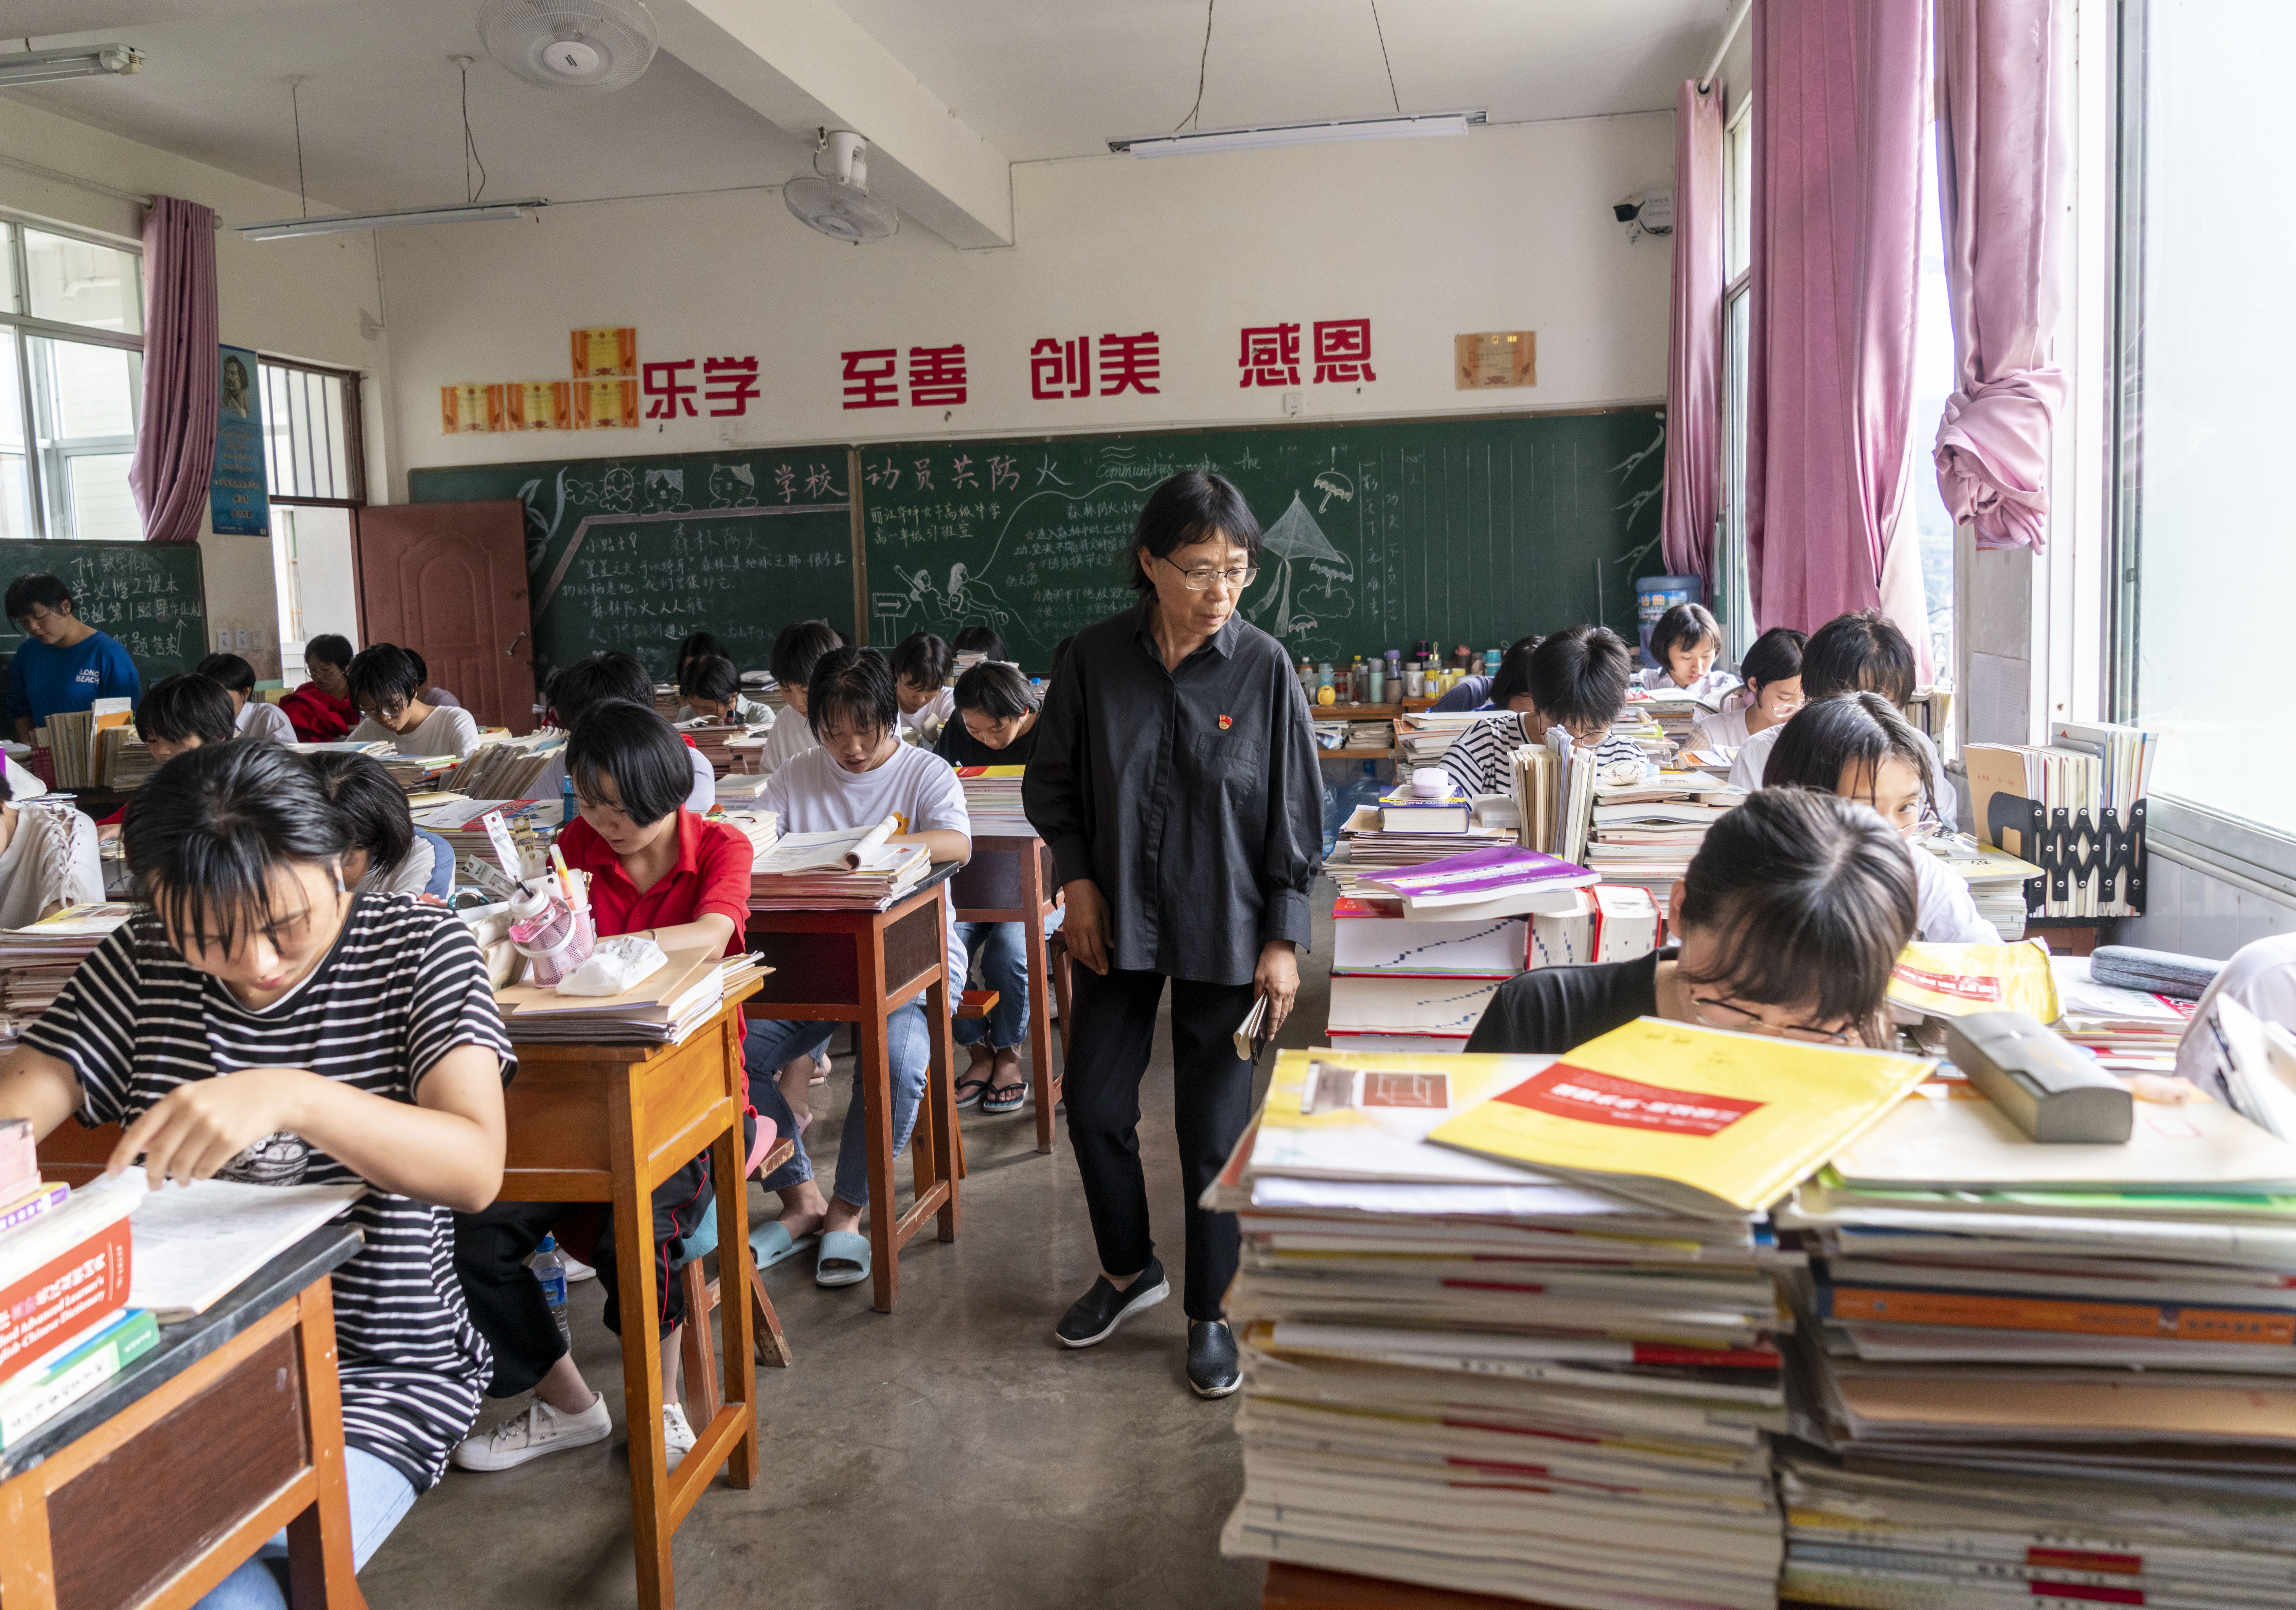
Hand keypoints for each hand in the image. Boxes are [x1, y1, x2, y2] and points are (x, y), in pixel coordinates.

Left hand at [108, 1068, 318, 1187]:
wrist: (274, 1093)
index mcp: (178, 1097)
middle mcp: (192, 1110)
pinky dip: (200, 1175)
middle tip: (153, 1184)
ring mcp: (212, 1125)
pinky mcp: (230, 1140)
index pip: (140, 1130)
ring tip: (182, 1180)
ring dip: (178, 1178)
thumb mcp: (197, 1097)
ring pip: (181, 1164)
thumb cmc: (232, 1096)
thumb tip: (139, 1147)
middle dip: (152, 1174)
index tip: (112, 1172)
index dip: (122, 1154)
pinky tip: (203, 1172)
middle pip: (159, 1153)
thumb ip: (168, 1119)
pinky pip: (205, 1169)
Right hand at [1062, 879, 1111, 974]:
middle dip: (1094, 965)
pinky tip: (1082, 957)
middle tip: (1101, 972)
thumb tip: (1110, 947)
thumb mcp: (1105, 913)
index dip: (1102, 962)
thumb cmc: (1094, 898)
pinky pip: (1070, 946)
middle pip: (1086, 954)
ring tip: (1093, 966)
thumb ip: (1107, 931)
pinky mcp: (1065, 929)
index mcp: (1091, 926)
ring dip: (1085, 962)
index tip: (1106, 971)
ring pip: (1077, 952)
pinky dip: (1076, 954)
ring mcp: (1071, 930)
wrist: (1077, 887)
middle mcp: (1079, 931)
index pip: (1097, 949)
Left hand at [1255, 941, 1300, 1035]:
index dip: (1271, 1028)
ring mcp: (1293, 988)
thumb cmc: (1269, 960)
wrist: (1282, 947)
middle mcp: (1287, 993)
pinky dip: (1287, 1007)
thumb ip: (1258, 995)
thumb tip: (1257, 1006)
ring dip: (1282, 1017)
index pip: (1274, 1016)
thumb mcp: (1258, 979)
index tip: (1269, 1036)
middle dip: (1277, 1026)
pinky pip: (1291, 999)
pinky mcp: (1296, 983)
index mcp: (1277, 993)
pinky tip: (1283, 1008)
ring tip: (1276, 1023)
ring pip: (1288, 1008)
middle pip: (1283, 1015)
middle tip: (1272, 1033)